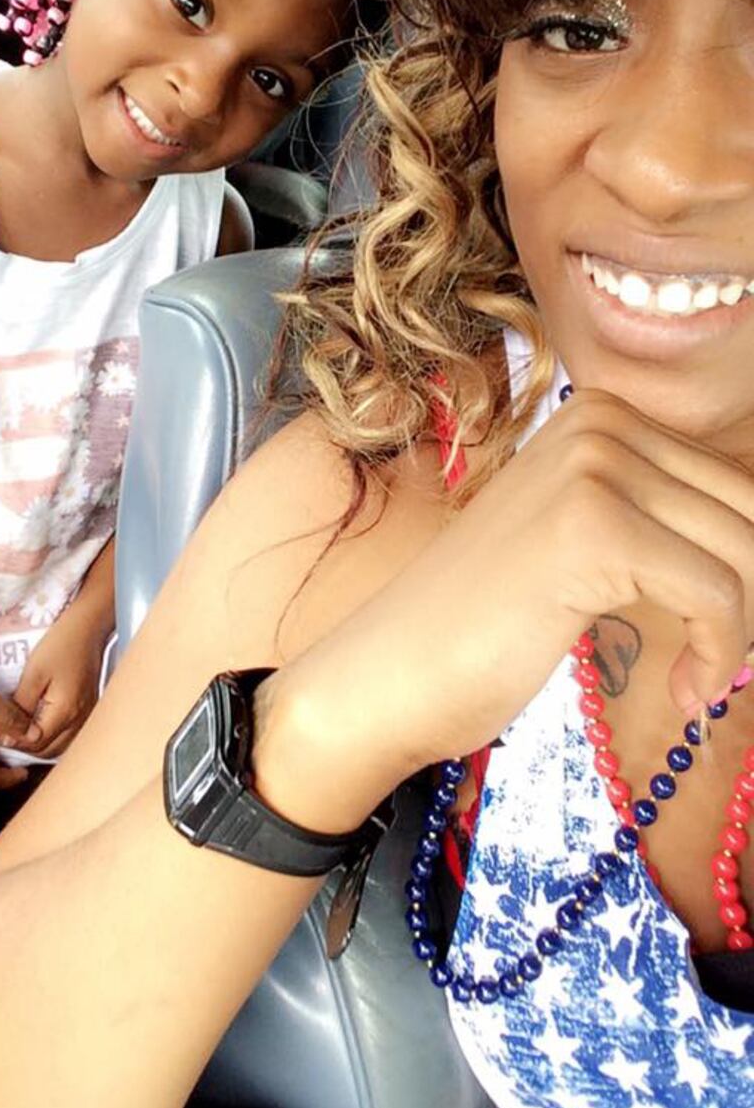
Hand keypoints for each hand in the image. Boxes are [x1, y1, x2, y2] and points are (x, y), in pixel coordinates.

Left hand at [12, 605, 106, 758]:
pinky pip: (70, 734)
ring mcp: (87, 715)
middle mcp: (80, 719)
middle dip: (25, 747)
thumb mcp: (34, 673)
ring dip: (40, 744)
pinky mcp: (89, 708)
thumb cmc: (61, 644)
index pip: (35, 743)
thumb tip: (8, 736)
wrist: (89, 627)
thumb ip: (20, 707)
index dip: (14, 740)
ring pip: (61, 746)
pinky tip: (41, 724)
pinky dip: (54, 737)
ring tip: (21, 729)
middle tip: (6, 731)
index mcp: (65, 712)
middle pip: (48, 751)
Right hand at [261, 391, 753, 829]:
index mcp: (600, 415)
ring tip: (696, 679)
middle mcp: (600, 421)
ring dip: (740, 634)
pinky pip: (717, 594)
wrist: (389, 671)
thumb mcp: (587, 546)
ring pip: (745, 549)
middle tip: (714, 659)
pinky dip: (720, 655)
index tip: (721, 633)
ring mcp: (593, 467)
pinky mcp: (591, 528)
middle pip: (750, 507)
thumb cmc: (486, 623)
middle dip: (750, 595)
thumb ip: (665, 521)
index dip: (744, 565)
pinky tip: (684, 691)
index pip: (736, 481)